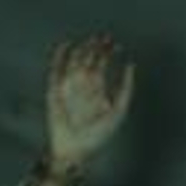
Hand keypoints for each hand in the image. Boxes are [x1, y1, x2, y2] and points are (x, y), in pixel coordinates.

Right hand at [44, 33, 133, 172]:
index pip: (102, 63)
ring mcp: (69, 86)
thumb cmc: (97, 135)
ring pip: (75, 60)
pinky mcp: (55, 90)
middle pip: (89, 58)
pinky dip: (60, 56)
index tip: (116, 44)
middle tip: (104, 36)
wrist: (75, 149)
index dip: (109, 52)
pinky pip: (56, 69)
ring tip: (92, 40)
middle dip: (96, 47)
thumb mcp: (118, 111)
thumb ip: (126, 89)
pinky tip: (68, 45)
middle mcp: (83, 85)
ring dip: (83, 49)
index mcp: (97, 89)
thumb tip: (131, 65)